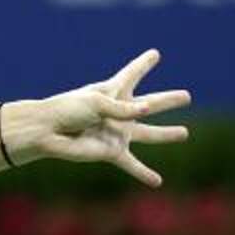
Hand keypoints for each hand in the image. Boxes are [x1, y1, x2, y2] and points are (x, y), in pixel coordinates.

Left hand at [13, 49, 190, 186]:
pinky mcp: (111, 151)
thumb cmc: (67, 110)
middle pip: (149, 103)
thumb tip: (147, 111)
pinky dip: (144, 173)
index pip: (132, 74)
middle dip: (167, 100)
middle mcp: (117, 111)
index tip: (155, 53)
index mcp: (110, 92)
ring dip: (166, 134)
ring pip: (148, 133)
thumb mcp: (96, 103)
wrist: (47, 132)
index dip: (143, 64)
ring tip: (184, 133)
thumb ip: (122, 108)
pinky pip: (132, 164)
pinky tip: (157, 181)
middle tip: (187, 95)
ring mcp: (116, 132)